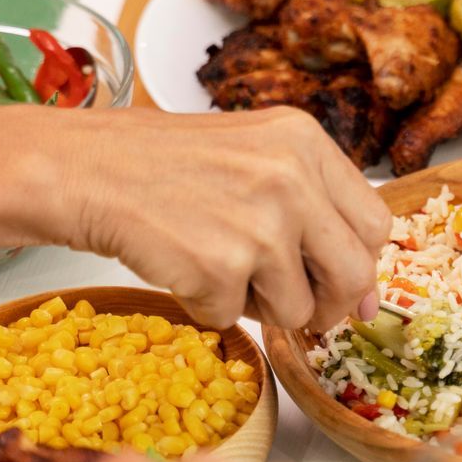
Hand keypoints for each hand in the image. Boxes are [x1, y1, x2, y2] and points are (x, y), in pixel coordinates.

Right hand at [69, 107, 390, 330]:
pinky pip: (234, 320)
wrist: (86, 169)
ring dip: (259, 306)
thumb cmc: (164, 165)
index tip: (349, 290)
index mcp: (306, 141)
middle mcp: (292, 178)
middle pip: (354, 273)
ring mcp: (260, 224)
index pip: (375, 222)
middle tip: (296, 307)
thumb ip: (313, 207)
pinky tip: (183, 266)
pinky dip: (208, 307)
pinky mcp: (221, 267)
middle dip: (329, 305)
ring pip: (298, 310)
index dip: (363, 266)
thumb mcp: (255, 154)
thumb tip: (366, 294)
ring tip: (217, 267)